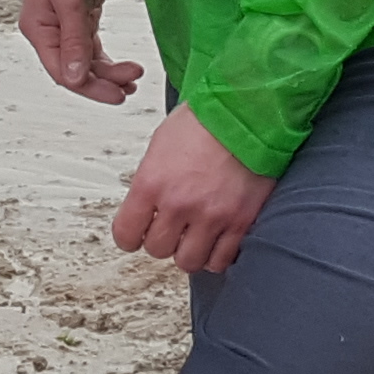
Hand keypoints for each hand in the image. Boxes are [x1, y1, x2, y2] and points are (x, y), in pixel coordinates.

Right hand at [17, 0, 143, 105]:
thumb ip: (74, 41)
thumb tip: (73, 79)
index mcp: (38, 28)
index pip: (60, 71)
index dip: (88, 87)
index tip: (116, 94)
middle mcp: (48, 31)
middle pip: (74, 71)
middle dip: (101, 82)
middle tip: (128, 91)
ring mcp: (65, 26)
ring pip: (86, 62)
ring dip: (109, 73)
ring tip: (134, 79)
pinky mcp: (82, 18)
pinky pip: (92, 49)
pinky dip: (108, 61)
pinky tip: (125, 69)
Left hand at [110, 109, 274, 274]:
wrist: (248, 111)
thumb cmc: (206, 120)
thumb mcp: (161, 145)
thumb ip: (151, 181)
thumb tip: (146, 206)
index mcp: (151, 182)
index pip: (126, 235)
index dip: (131, 235)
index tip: (138, 232)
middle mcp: (179, 203)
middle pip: (157, 250)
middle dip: (163, 239)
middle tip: (172, 226)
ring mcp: (211, 215)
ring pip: (188, 262)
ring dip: (189, 251)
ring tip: (194, 235)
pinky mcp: (240, 221)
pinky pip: (221, 260)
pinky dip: (216, 255)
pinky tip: (216, 239)